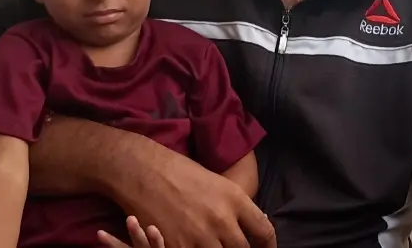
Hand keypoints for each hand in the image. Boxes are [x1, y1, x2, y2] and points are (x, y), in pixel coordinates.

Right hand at [108, 147, 275, 247]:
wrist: (142, 171)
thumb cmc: (179, 171)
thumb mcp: (217, 183)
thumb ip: (235, 207)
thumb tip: (248, 226)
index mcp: (235, 199)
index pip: (264, 230)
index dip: (269, 246)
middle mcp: (222, 220)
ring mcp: (199, 236)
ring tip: (216, 247)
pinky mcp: (177, 247)